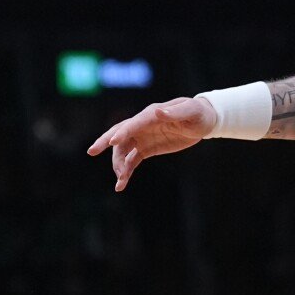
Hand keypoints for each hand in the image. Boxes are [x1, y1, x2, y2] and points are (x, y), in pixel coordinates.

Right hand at [86, 97, 216, 191]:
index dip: (124, 132)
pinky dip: (126, 171)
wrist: (203, 121)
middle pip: (119, 133)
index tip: (113, 142)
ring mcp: (142, 137)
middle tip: (92, 151)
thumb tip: (158, 112)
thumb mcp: (190, 111)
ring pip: (123, 150)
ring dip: (118, 164)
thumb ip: (174, 113)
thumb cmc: (197, 113)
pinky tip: (121, 183)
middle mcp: (142, 125)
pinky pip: (132, 160)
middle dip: (105, 142)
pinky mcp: (146, 148)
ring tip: (120, 180)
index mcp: (151, 114)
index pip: (133, 123)